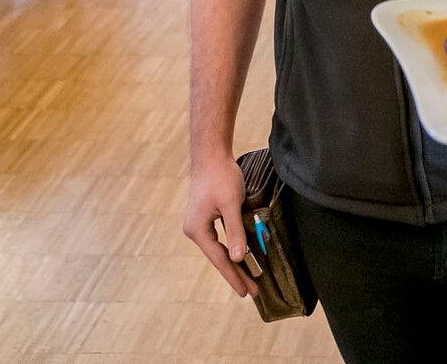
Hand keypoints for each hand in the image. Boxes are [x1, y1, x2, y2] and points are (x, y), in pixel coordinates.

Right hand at [182, 156, 257, 297]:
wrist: (211, 156)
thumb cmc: (220, 177)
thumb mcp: (231, 204)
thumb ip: (235, 232)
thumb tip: (237, 258)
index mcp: (197, 230)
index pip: (219, 259)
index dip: (234, 275)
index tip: (247, 291)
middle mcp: (195, 230)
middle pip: (218, 257)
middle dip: (235, 273)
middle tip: (251, 291)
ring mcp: (199, 224)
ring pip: (219, 249)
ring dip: (234, 262)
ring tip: (249, 278)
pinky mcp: (206, 218)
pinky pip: (220, 239)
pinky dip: (231, 248)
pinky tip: (241, 256)